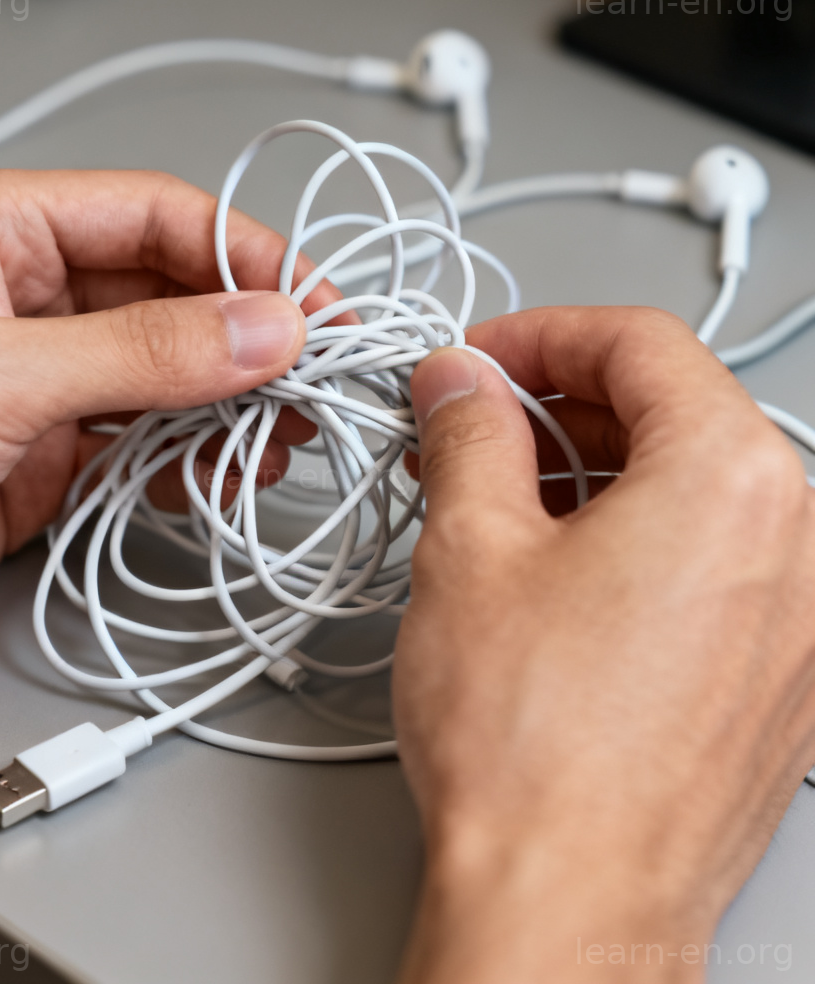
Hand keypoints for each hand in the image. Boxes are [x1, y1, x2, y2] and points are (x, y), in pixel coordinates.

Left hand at [0, 169, 334, 660]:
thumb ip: (143, 353)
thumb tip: (263, 330)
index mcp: (2, 233)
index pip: (161, 219)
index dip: (249, 259)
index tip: (315, 309)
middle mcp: (27, 300)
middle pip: (173, 300)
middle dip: (248, 343)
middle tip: (311, 385)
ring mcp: (40, 382)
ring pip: (166, 378)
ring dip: (227, 409)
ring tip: (273, 442)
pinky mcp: (43, 454)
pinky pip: (142, 445)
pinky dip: (188, 463)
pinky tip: (215, 481)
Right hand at [393, 307, 814, 982]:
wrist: (565, 906)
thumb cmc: (530, 751)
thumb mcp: (469, 548)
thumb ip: (468, 433)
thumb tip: (459, 384)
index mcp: (734, 481)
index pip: (640, 345)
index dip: (540, 336)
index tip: (480, 361)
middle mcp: (798, 543)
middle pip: (671, 412)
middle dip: (557, 407)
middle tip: (471, 430)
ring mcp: (798, 618)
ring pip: (687, 489)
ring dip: (586, 474)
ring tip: (495, 503)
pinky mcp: (775, 676)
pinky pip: (706, 562)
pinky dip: (627, 538)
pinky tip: (550, 570)